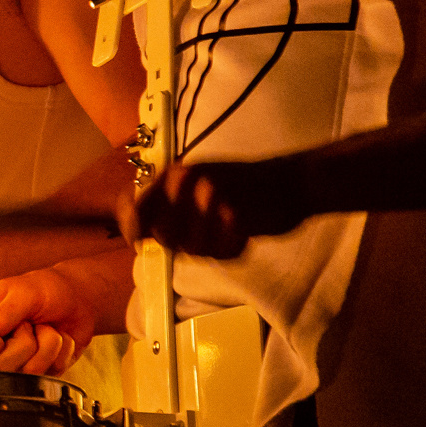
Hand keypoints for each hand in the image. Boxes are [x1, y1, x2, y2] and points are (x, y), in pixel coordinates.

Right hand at [0, 266, 100, 374]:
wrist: (78, 297)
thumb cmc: (44, 288)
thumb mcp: (22, 293)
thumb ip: (2, 313)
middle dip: (23, 344)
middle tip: (29, 323)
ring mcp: (20, 362)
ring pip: (29, 372)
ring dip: (47, 344)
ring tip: (45, 326)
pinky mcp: (43, 370)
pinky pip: (52, 371)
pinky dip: (62, 350)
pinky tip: (59, 336)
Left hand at [130, 158, 308, 258]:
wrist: (292, 181)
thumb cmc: (239, 185)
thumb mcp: (195, 182)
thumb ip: (165, 203)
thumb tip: (134, 230)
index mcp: (174, 173)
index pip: (137, 210)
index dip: (133, 232)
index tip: (138, 242)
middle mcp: (188, 182)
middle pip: (165, 236)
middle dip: (181, 243)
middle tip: (205, 235)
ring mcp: (211, 198)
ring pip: (193, 248)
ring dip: (209, 248)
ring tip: (226, 232)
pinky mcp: (236, 218)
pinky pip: (221, 253)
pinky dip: (231, 251)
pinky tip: (242, 236)